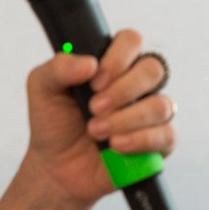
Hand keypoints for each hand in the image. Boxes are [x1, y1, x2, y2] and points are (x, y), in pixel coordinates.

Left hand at [22, 29, 175, 205]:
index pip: (131, 41)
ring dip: (126, 119)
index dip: (117, 58)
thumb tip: (90, 63)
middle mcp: (137, 84)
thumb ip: (59, 68)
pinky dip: (138, 140)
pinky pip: (166, 135)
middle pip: (153, 69)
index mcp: (113, 63)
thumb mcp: (42, 89)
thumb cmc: (54, 124)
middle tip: (94, 108)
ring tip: (97, 131)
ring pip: (161, 105)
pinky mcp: (159, 143)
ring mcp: (150, 114)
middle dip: (122, 90)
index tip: (93, 81)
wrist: (56, 168)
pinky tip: (116, 146)